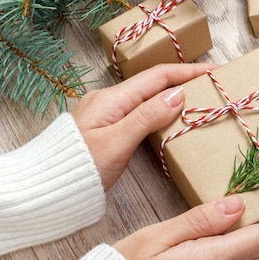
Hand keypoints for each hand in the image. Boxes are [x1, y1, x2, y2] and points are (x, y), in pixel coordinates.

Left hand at [72, 63, 214, 189]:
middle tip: (211, 85)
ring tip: (197, 99)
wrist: (44, 187)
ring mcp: (106, 113)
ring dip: (173, 95)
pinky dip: (160, 109)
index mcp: (112, 98)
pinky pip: (139, 110)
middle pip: (153, 84)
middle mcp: (110, 100)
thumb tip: (178, 94)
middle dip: (183, 81)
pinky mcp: (106, 127)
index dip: (188, 72)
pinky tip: (170, 117)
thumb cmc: (79, 168)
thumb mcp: (116, 143)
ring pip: (147, 97)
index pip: (158, 77)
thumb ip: (147, 117)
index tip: (214, 72)